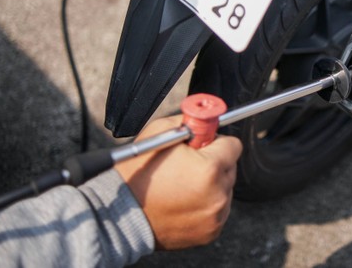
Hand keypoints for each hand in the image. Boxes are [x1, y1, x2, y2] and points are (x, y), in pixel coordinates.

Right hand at [115, 115, 241, 249]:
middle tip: (187, 165)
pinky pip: (218, 209)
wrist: (119, 215)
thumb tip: (206, 119)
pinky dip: (205, 204)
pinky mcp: (211, 231)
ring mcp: (216, 216)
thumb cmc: (137, 174)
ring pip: (225, 189)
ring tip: (181, 186)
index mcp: (210, 168)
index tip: (201, 144)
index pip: (233, 145)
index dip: (215, 141)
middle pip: (230, 167)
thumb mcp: (160, 133)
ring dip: (211, 184)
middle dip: (213, 162)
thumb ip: (189, 122)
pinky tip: (183, 202)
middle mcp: (218, 194)